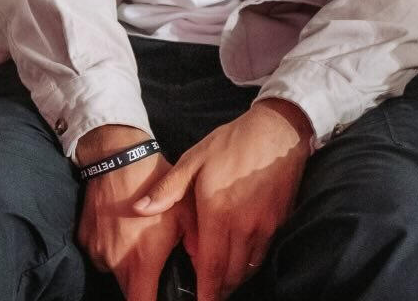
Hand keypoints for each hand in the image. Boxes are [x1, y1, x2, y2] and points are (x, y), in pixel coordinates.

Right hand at [77, 126, 183, 300]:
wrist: (116, 154)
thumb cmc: (153, 182)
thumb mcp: (184, 212)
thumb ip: (195, 246)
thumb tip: (206, 267)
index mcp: (141, 261)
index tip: (160, 295)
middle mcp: (114, 261)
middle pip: (128, 290)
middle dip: (142, 282)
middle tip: (152, 261)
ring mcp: (96, 250)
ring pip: (113, 271)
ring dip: (124, 263)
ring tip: (135, 236)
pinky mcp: (84, 238)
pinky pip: (99, 253)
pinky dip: (109, 246)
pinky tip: (119, 225)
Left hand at [133, 100, 311, 300]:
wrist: (277, 132)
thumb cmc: (232, 143)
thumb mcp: (194, 159)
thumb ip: (168, 189)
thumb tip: (140, 209)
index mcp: (217, 212)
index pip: (211, 266)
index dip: (205, 292)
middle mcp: (243, 226)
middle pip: (231, 274)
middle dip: (218, 288)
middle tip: (205, 292)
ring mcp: (263, 227)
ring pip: (248, 267)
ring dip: (233, 278)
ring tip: (219, 278)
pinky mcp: (278, 223)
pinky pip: (262, 254)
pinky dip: (248, 262)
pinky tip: (238, 256)